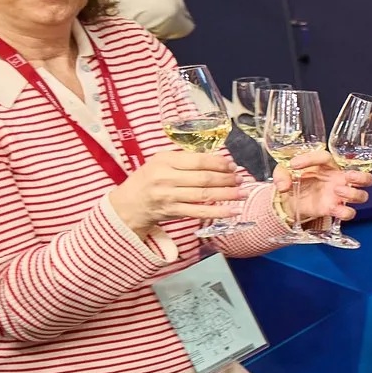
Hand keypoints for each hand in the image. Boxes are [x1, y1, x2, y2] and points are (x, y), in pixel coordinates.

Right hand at [109, 150, 244, 234]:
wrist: (128, 204)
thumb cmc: (148, 180)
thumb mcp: (161, 163)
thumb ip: (184, 160)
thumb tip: (218, 161)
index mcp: (164, 160)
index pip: (198, 160)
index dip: (219, 163)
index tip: (232, 165)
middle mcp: (165, 177)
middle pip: (203, 178)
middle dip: (226, 179)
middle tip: (241, 179)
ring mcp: (169, 196)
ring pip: (204, 194)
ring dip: (227, 194)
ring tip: (243, 193)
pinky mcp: (173, 212)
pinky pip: (200, 211)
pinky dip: (219, 212)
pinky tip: (234, 210)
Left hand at [283, 157, 370, 225]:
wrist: (291, 199)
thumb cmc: (293, 179)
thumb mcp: (283, 172)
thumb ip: (281, 175)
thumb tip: (284, 185)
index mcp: (326, 164)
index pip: (324, 157)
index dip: (309, 159)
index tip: (294, 165)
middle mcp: (338, 178)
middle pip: (364, 176)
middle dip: (361, 176)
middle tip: (349, 176)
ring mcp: (339, 195)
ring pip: (361, 195)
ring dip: (353, 193)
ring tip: (337, 191)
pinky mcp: (335, 208)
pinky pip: (349, 213)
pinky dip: (345, 212)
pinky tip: (334, 209)